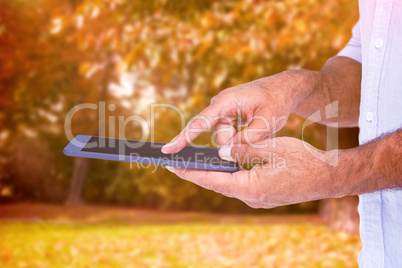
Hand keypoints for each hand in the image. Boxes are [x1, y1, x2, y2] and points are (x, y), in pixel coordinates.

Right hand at [162, 71, 309, 153]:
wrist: (283, 88)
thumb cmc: (276, 101)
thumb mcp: (268, 121)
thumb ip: (247, 140)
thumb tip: (226, 153)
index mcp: (225, 102)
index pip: (200, 123)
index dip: (183, 138)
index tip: (167, 150)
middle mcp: (219, 105)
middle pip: (220, 138)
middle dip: (238, 143)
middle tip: (260, 133)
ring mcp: (222, 111)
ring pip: (226, 139)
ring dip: (243, 139)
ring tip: (261, 125)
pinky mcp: (227, 116)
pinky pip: (230, 135)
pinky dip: (243, 136)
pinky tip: (256, 125)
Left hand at [166, 137, 340, 207]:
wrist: (329, 177)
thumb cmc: (303, 161)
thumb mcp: (270, 148)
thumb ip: (242, 149)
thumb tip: (221, 151)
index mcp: (249, 188)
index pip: (211, 179)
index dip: (189, 172)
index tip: (171, 166)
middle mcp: (250, 198)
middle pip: (217, 184)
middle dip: (198, 173)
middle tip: (179, 163)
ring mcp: (258, 200)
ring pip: (230, 184)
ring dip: (215, 173)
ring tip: (198, 162)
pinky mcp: (265, 197)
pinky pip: (242, 184)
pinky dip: (231, 175)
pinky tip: (225, 165)